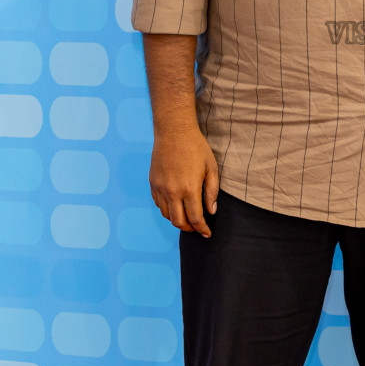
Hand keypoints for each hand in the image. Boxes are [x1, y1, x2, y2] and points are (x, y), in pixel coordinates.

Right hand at [150, 122, 218, 236]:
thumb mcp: (211, 167)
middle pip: (178, 222)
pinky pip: (159, 204)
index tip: (207, 234)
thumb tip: (211, 211)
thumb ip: (212, 191)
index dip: (202, 229)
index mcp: (189, 188)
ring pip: (167, 215)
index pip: (195, 218)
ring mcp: (160, 188)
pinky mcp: (153, 183)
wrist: (173, 131)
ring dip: (177, 220)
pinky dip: (167, 209)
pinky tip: (176, 205)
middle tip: (197, 227)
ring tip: (187, 217)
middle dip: (189, 229)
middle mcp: (172, 191)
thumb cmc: (196, 147)